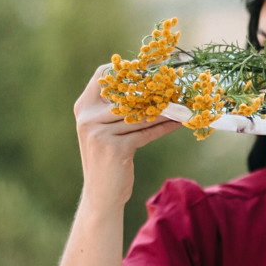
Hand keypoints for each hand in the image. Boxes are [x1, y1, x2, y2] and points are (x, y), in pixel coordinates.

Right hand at [74, 64, 182, 206]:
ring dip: (164, 110)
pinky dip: (163, 128)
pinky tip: (177, 123)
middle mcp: (88, 118)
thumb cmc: (107, 162)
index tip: (149, 70)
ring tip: (181, 105)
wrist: (101, 195)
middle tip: (175, 86)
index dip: (127, 70)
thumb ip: (115, 112)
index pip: (103, 75)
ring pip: (140, 116)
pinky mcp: (116, 148)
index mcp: (83, 108)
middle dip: (153, 91)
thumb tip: (148, 92)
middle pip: (127, 96)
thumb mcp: (104, 133)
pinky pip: (146, 133)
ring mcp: (100, 133)